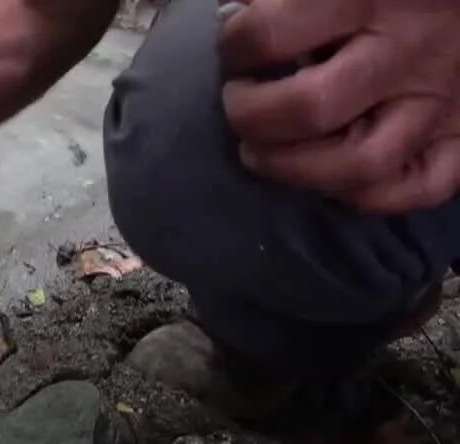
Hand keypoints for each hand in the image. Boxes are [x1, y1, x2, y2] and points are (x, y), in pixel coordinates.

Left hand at [219, 0, 459, 213]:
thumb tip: (234, 11)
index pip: (269, 35)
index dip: (234, 46)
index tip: (235, 49)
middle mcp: (408, 52)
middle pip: (309, 110)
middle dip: (251, 116)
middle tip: (240, 103)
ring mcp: (442, 102)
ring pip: (359, 165)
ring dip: (293, 168)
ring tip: (264, 150)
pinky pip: (416, 189)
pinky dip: (364, 195)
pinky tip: (329, 176)